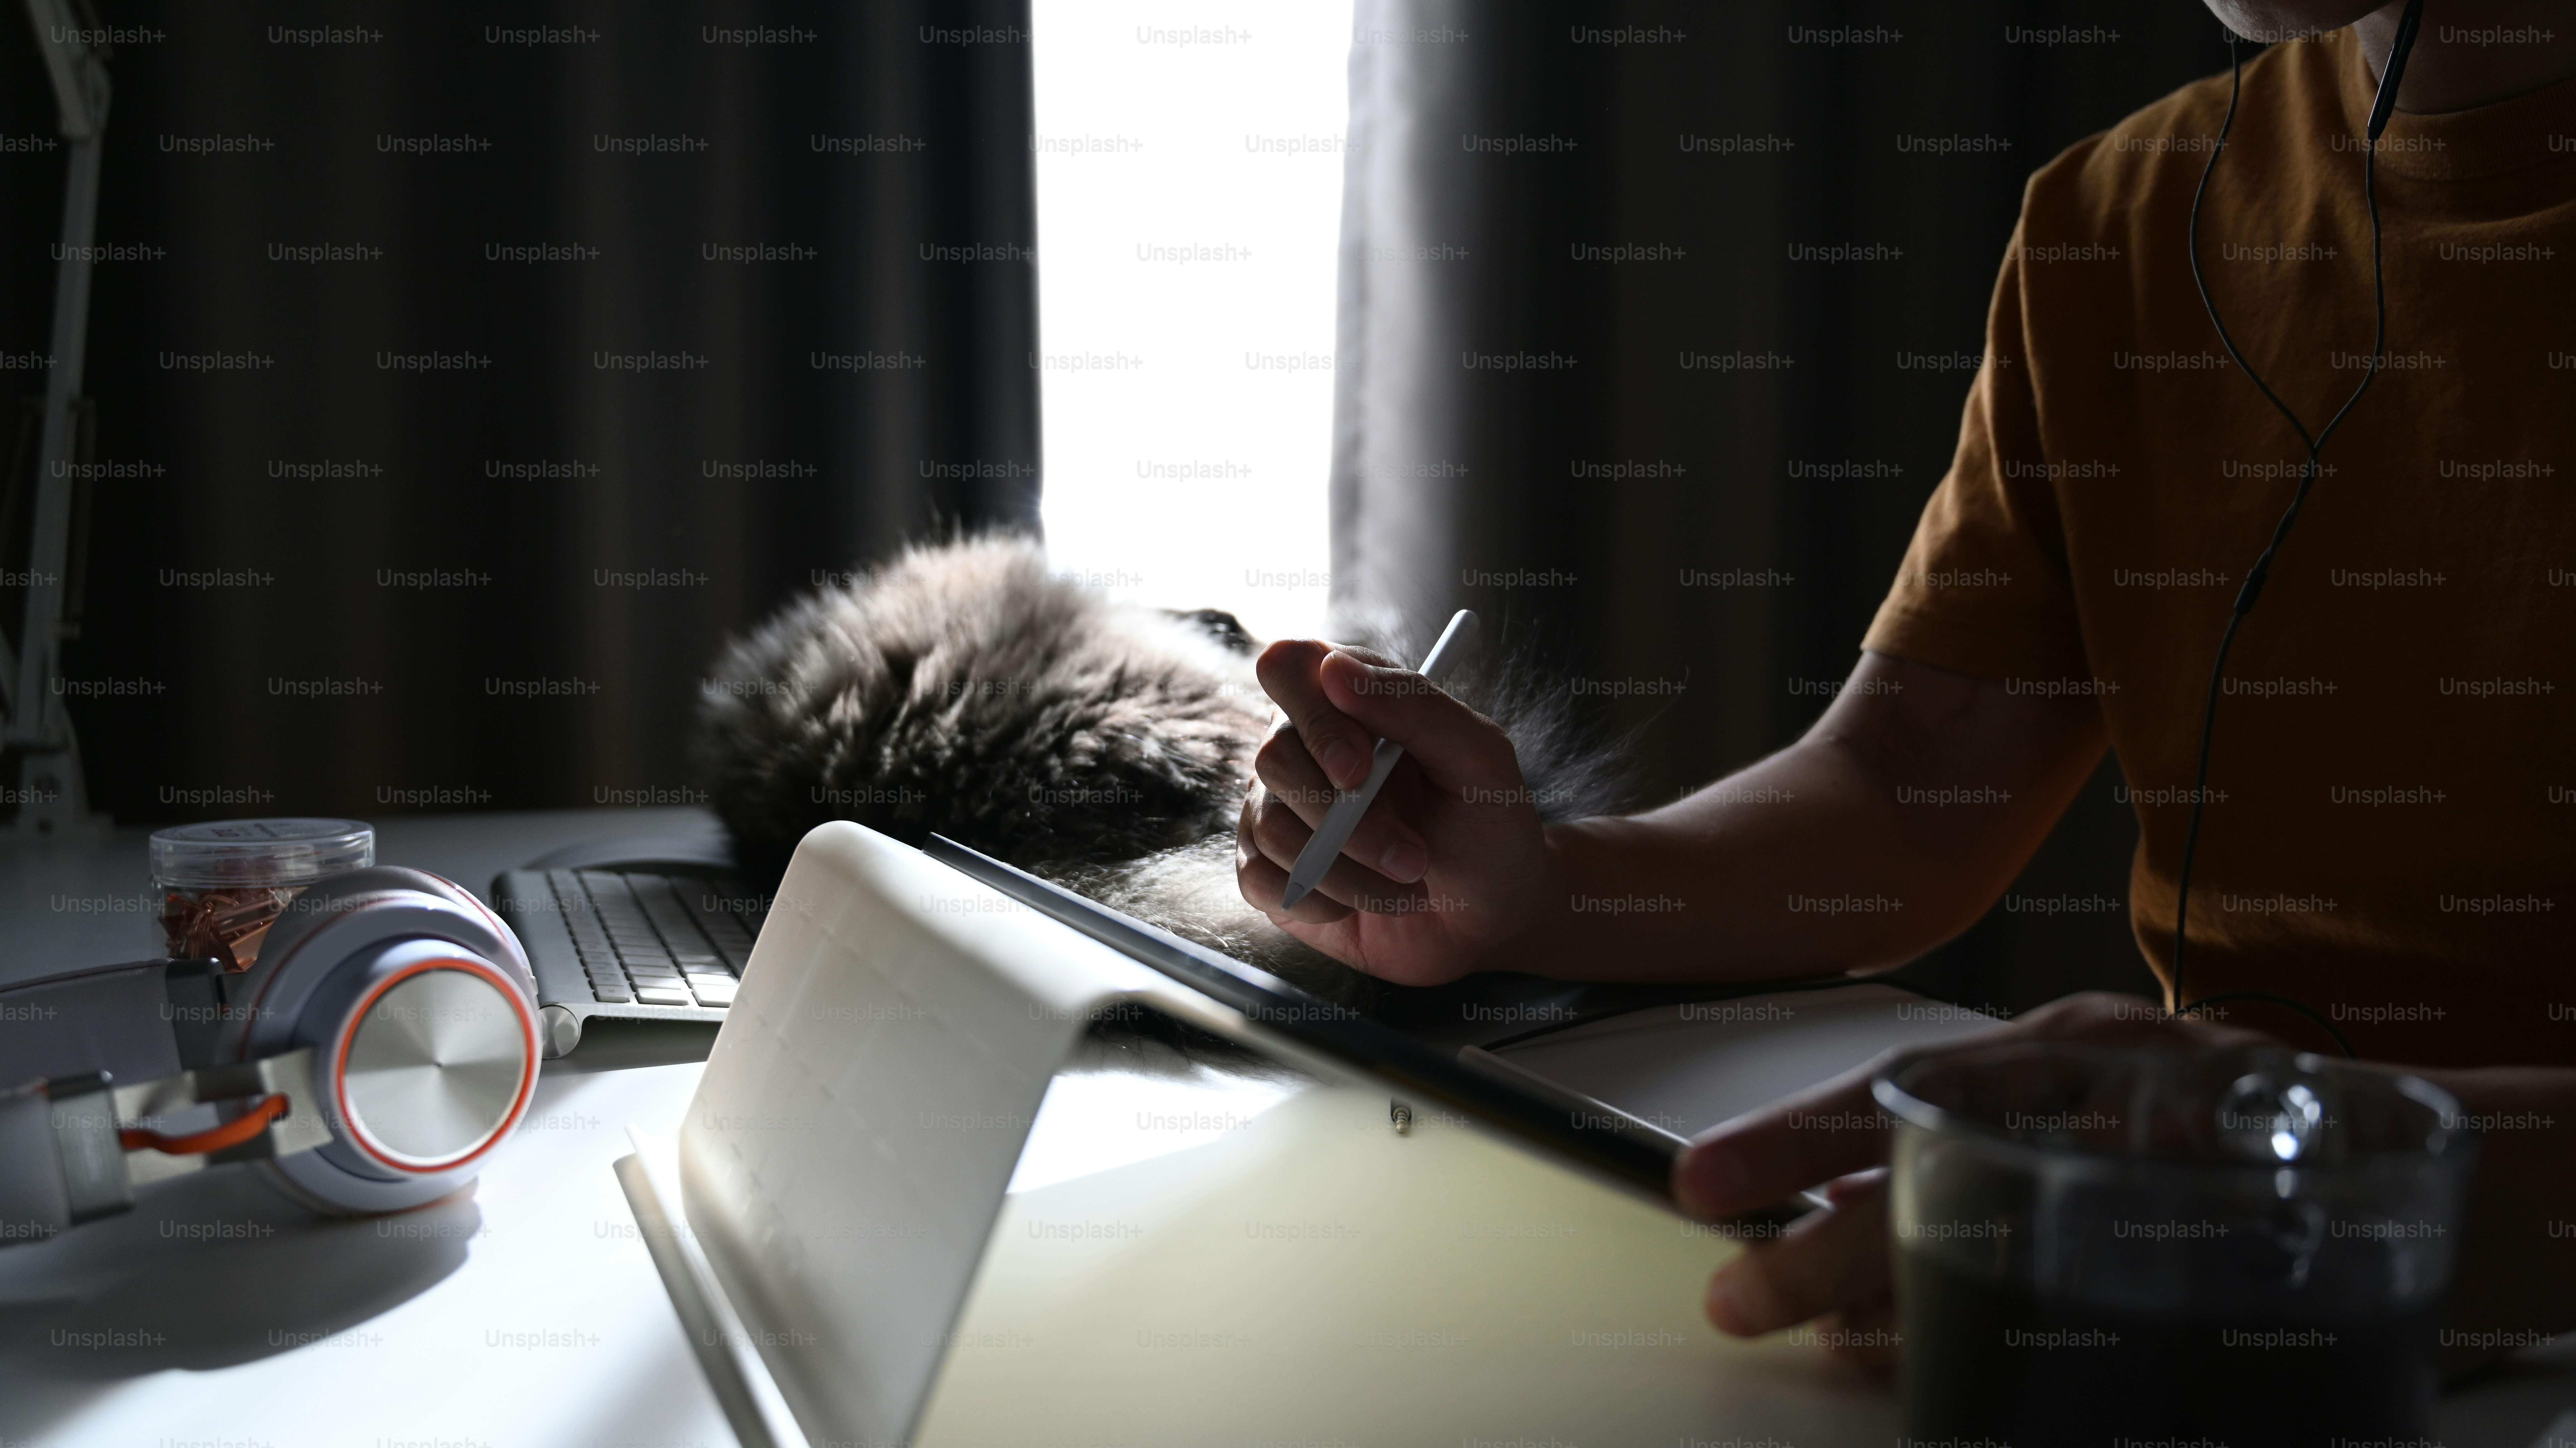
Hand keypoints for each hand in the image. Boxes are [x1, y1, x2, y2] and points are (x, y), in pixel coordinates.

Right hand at [1234, 639, 1554, 985]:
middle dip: (1350, 821)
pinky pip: (1260, 880)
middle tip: (1414, 856)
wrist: (1488, 916)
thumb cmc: (1486, 826)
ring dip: (1348, 871)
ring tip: (1408, 884)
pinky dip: (1321, 901)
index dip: (1316, 719)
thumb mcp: (1480, 759)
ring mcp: (1279, 807)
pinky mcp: (1269, 869)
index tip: (1360, 770)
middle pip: (1274, 757)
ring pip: (1272, 828)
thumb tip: (1335, 669)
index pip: (1288, 667)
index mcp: (1350, 699)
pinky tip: (1363, 903)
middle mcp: (1304, 745)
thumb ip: (1417, 706)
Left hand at [1673, 992, 2268, 1365]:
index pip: (1907, 1080)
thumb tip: (1842, 1223)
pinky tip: (1958, 1366)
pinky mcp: (2238, 1235)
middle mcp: (2121, 1083)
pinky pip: (2109, 1303)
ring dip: (1909, 1301)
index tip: (1700, 1181)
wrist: (2414, 1149)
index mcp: (2076, 1042)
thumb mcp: (2097, 1095)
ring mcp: (2183, 1156)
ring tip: (1827, 1342)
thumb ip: (1982, 1142)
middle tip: (1743, 1297)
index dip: (1797, 1133)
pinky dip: (2024, 1337)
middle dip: (1834, 1245)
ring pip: (2014, 1237)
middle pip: (1944, 1161)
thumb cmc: (2228, 1124)